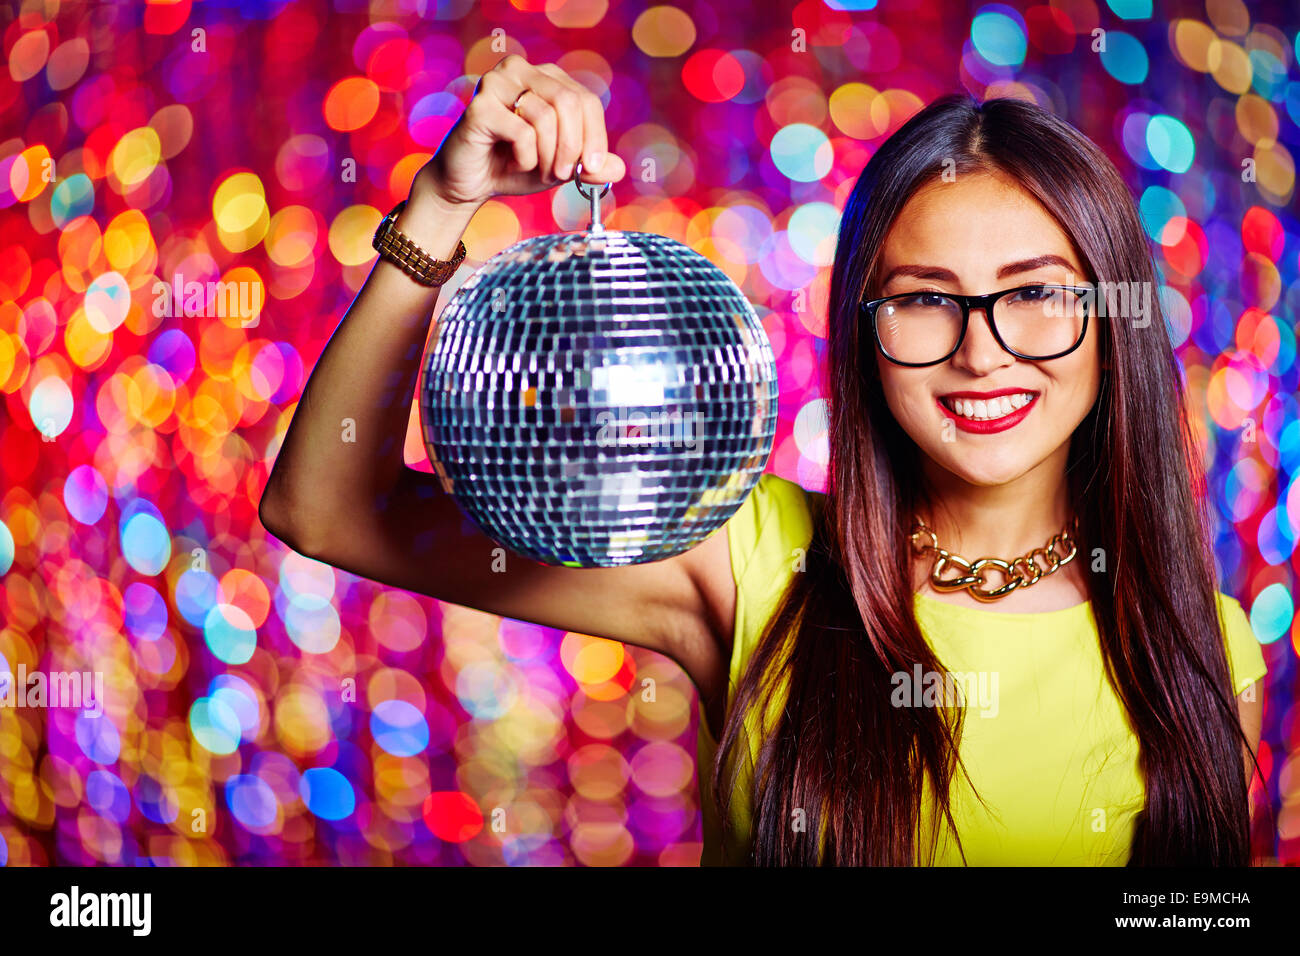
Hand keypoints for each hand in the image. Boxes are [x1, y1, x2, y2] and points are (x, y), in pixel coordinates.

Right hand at [411, 54, 626, 211]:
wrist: (469, 183)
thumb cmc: (514, 167)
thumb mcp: (560, 167)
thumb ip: (589, 166)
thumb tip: (619, 169)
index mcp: (545, 77)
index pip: (586, 100)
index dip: (596, 137)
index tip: (593, 168)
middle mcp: (521, 70)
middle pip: (570, 102)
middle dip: (572, 147)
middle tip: (563, 175)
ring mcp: (497, 83)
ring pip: (547, 117)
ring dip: (548, 156)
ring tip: (535, 169)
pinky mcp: (480, 105)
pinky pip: (522, 133)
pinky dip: (525, 158)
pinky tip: (512, 162)